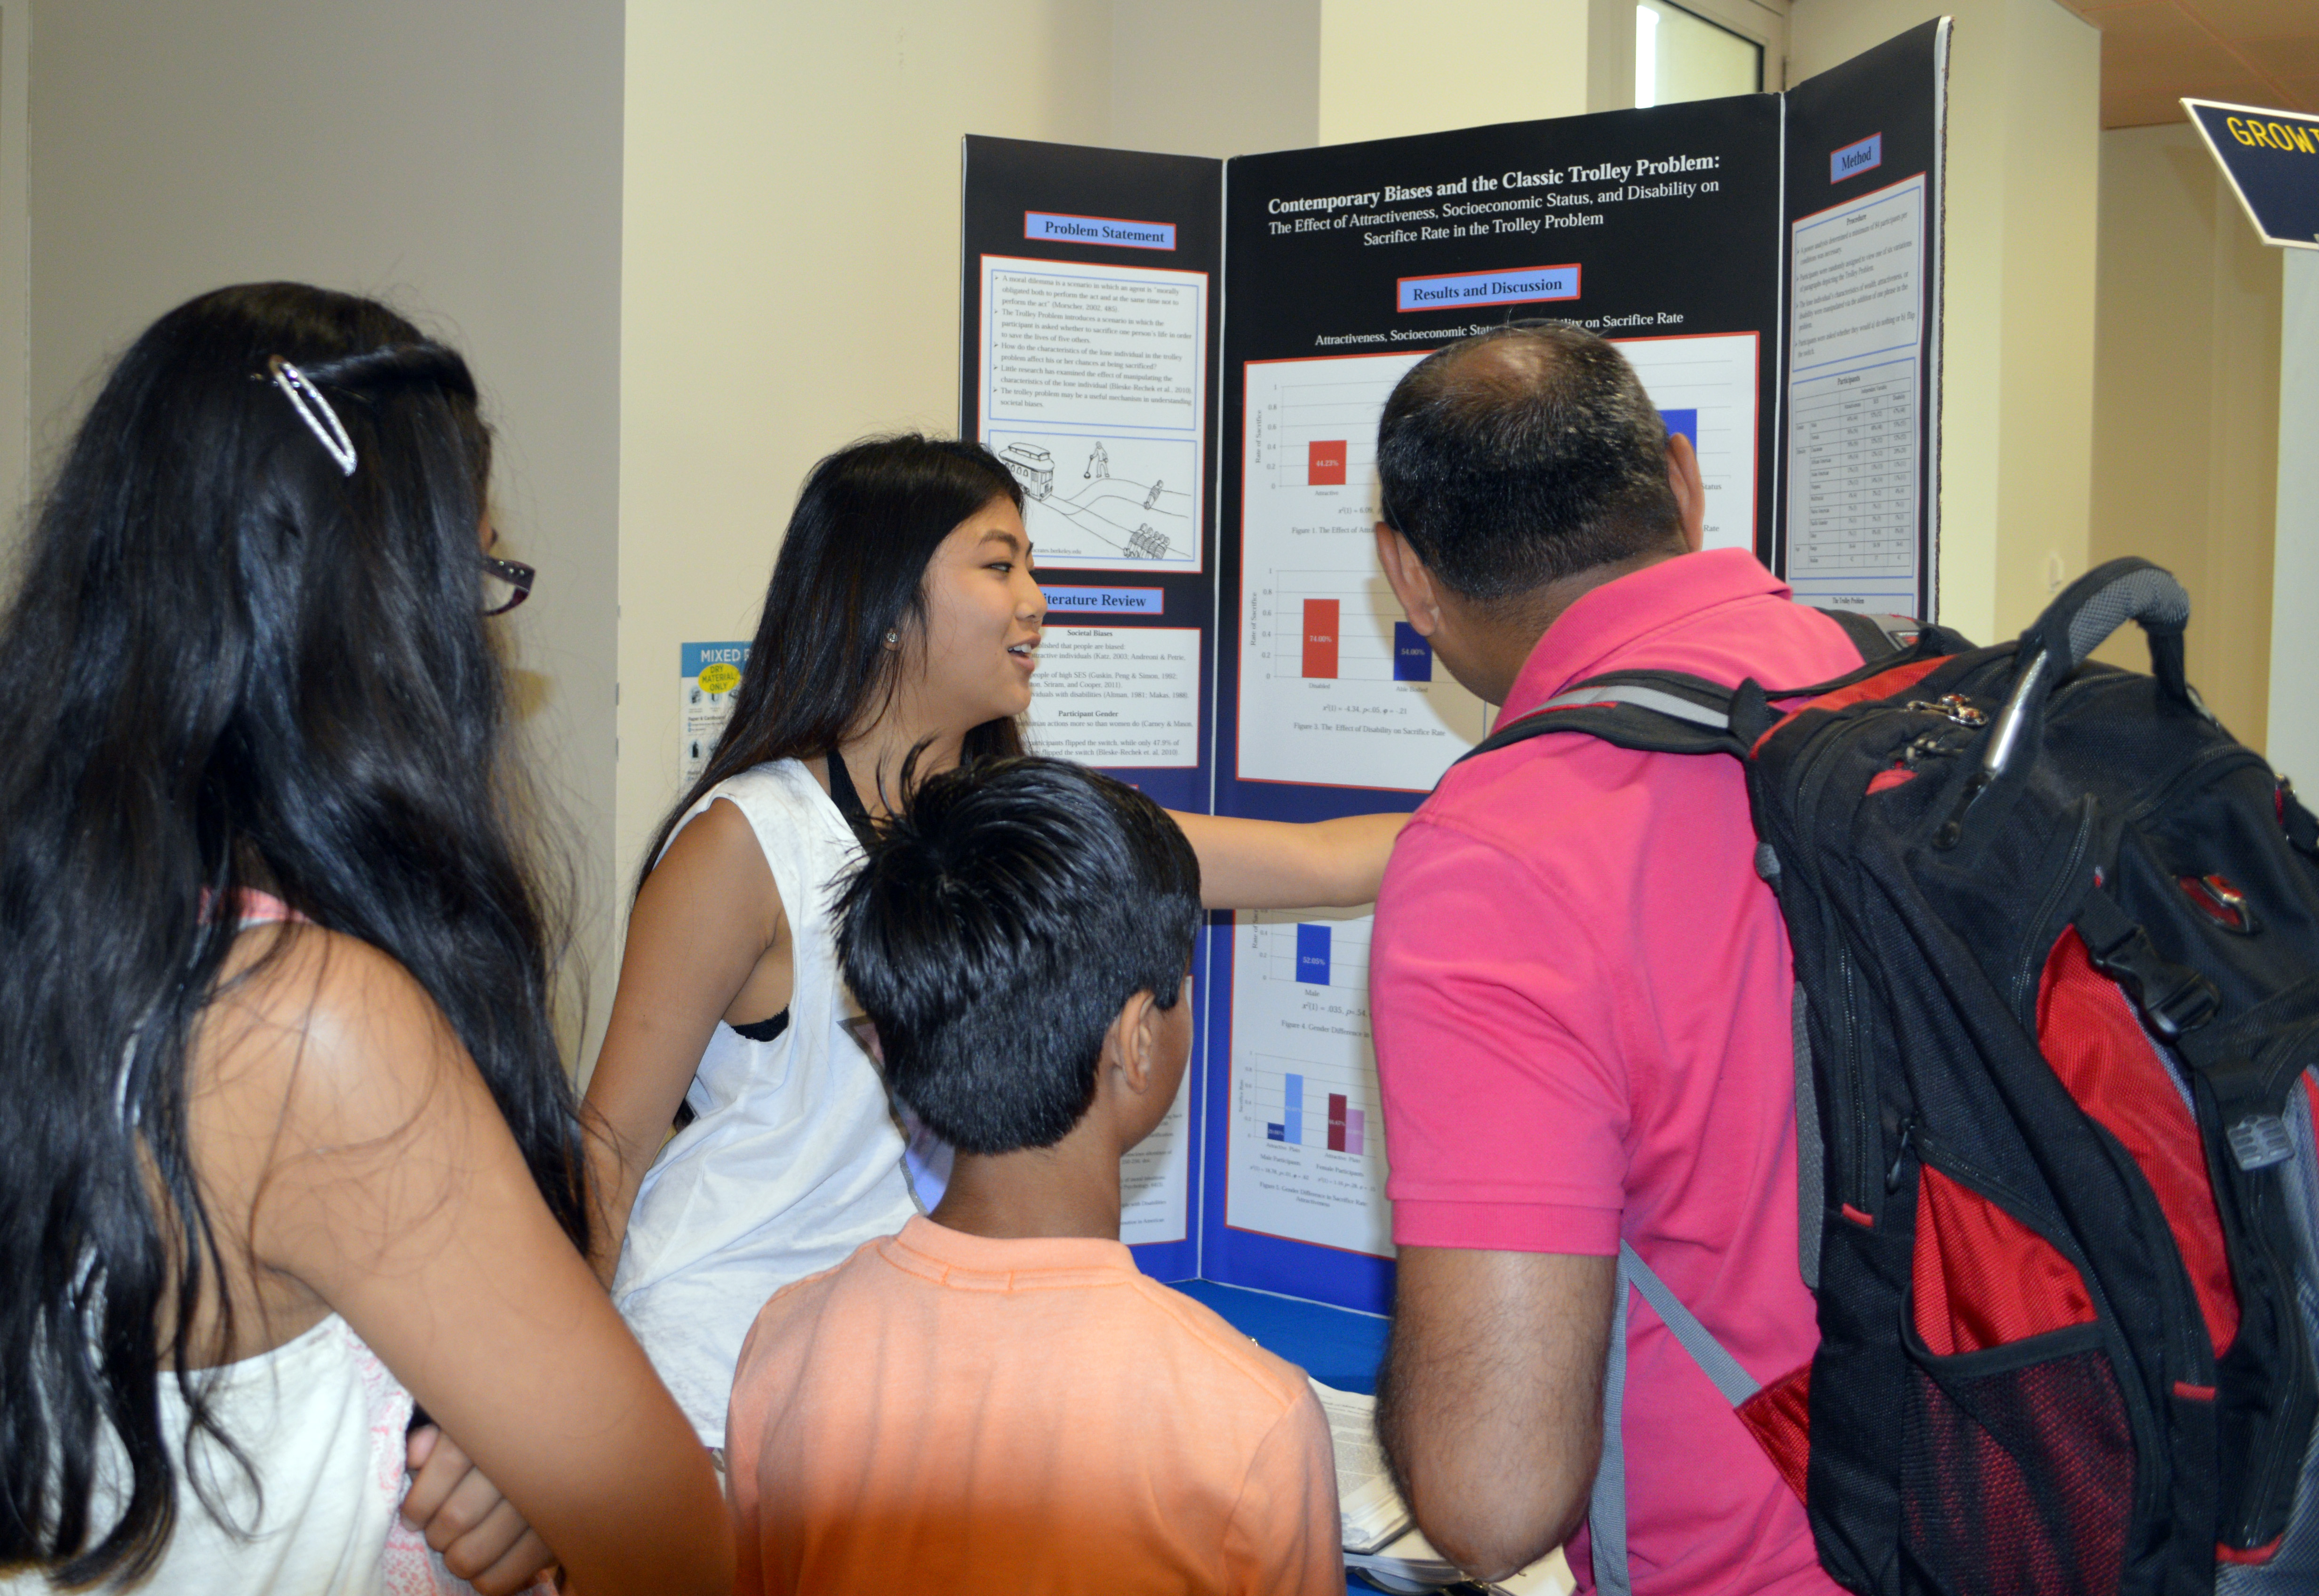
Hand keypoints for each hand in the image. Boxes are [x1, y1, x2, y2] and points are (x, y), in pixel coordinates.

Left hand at [403, 1425, 558, 1594]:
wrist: (575, 1457)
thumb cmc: (508, 1446)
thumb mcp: (474, 1430)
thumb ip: (438, 1437)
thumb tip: (415, 1458)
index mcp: (502, 1432)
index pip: (449, 1463)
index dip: (420, 1499)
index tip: (412, 1517)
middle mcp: (524, 1465)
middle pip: (456, 1515)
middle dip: (435, 1534)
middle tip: (437, 1534)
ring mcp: (541, 1505)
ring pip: (472, 1552)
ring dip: (455, 1558)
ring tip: (457, 1550)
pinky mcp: (553, 1541)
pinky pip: (500, 1578)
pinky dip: (481, 1580)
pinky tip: (482, 1567)